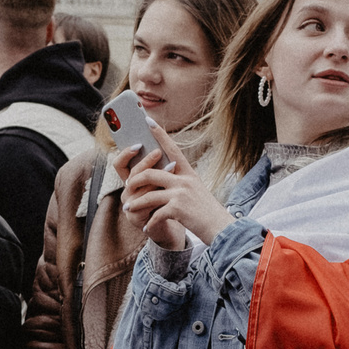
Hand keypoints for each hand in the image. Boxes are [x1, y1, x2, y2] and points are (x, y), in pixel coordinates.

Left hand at [122, 124, 232, 249]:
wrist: (221, 228)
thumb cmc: (208, 211)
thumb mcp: (196, 190)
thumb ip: (181, 182)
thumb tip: (162, 177)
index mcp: (189, 173)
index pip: (172, 149)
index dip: (160, 135)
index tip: (148, 120)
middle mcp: (184, 180)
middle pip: (151, 173)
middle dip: (135, 180)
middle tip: (127, 187)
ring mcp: (181, 194)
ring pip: (148, 195)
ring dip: (136, 204)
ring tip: (128, 209)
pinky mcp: (177, 209)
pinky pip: (155, 214)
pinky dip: (149, 223)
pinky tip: (146, 227)